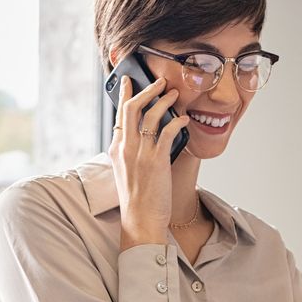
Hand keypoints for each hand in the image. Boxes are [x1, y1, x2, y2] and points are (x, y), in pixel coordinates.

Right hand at [108, 75, 189, 250]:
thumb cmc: (136, 199)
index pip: (119, 115)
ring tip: (174, 94)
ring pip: (150, 115)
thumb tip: (143, 134)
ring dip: (164, 100)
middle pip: (131, 108)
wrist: (140, 220)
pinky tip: (185, 119)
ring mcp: (140, 153)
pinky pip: (168, 131)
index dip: (124, 95)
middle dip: (145, 90)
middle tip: (158, 80)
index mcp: (116, 150)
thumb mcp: (126, 171)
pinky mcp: (156, 161)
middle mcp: (125, 148)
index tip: (129, 82)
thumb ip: (131, 152)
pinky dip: (178, 121)